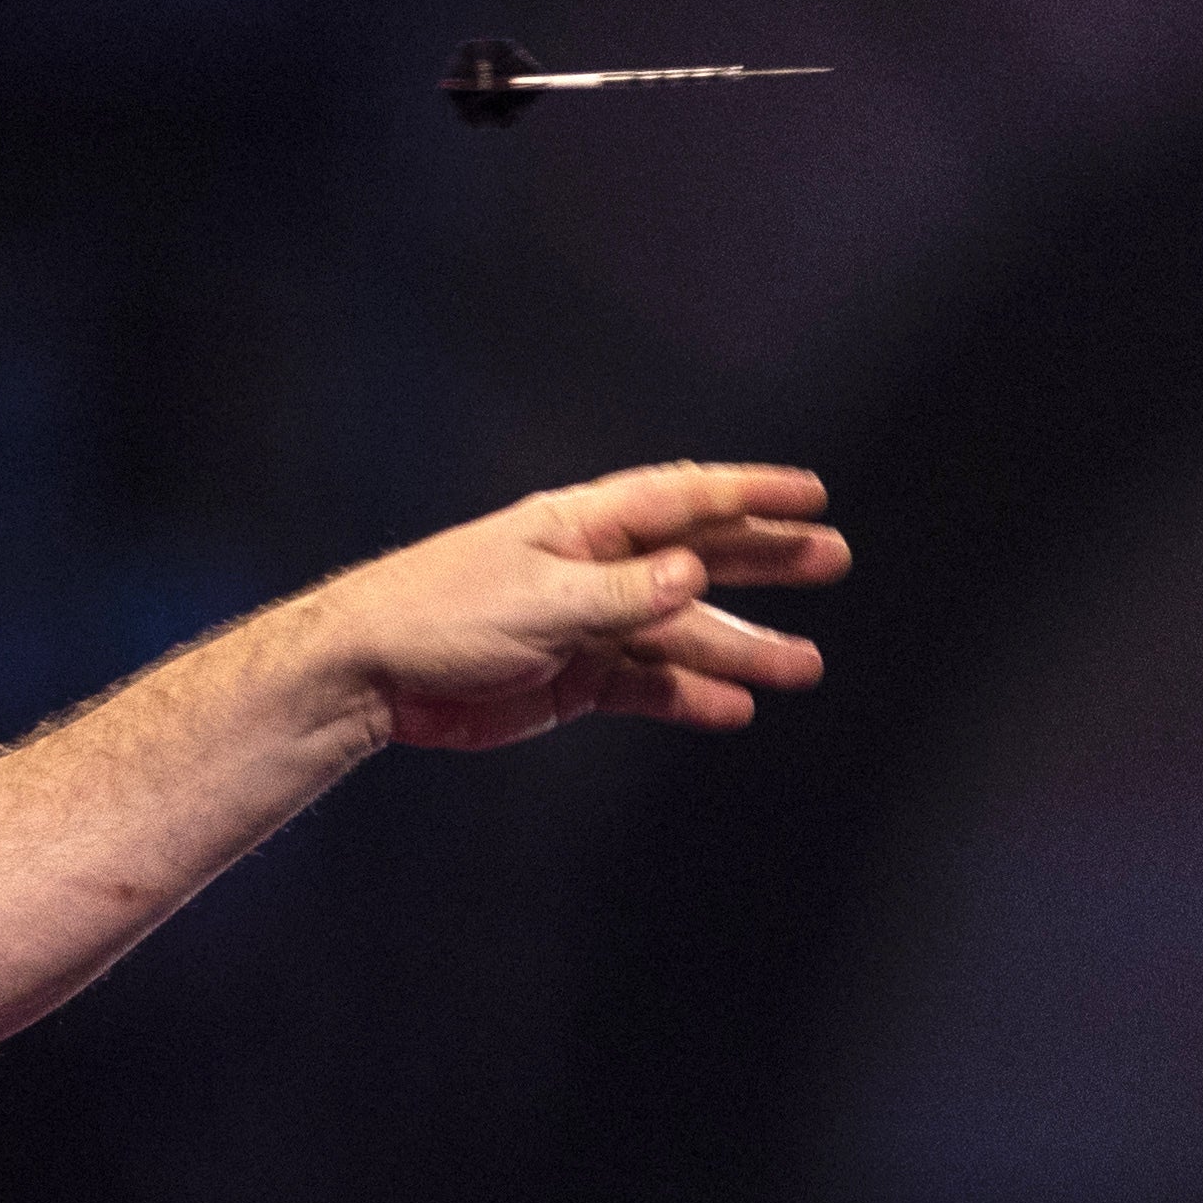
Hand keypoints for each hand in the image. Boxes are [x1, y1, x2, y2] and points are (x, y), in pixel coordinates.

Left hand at [328, 461, 847, 752]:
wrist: (371, 676)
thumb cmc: (439, 612)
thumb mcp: (537, 598)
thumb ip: (620, 593)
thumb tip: (694, 575)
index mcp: (584, 526)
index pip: (683, 499)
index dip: (749, 495)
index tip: (812, 495)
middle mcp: (595, 568)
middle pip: (697, 558)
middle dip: (765, 560)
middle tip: (832, 560)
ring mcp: (587, 624)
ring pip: (680, 633)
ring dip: (739, 647)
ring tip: (803, 665)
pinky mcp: (572, 679)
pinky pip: (646, 686)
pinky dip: (688, 696)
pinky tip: (733, 707)